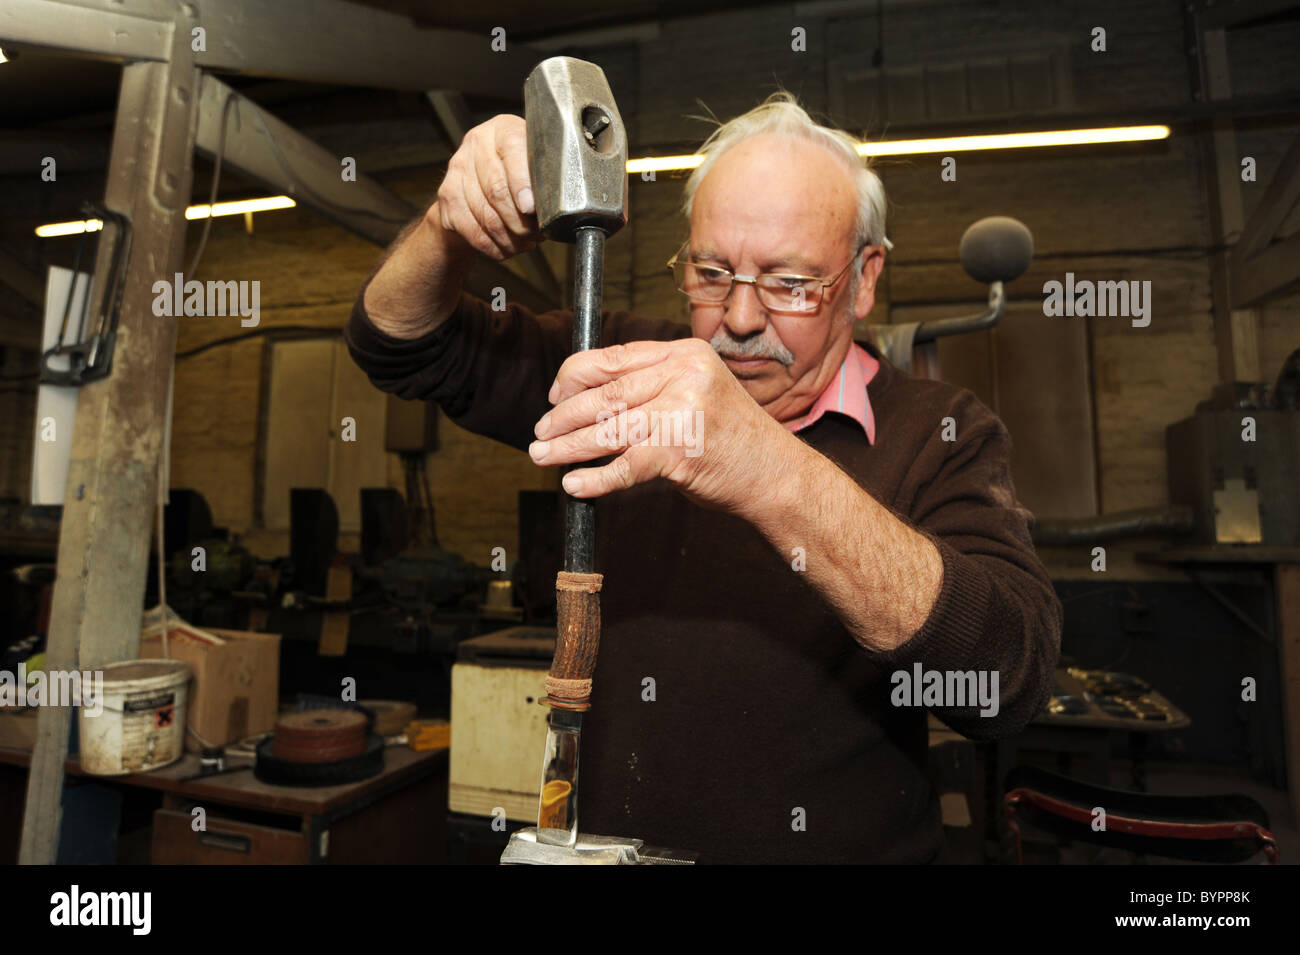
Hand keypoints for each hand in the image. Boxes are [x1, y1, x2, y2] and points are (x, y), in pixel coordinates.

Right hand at [434, 114, 540, 260]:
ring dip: (510, 238)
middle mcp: (477, 143)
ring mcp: (458, 168)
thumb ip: (543, 177)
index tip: (530, 207)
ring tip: (525, 243)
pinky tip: (508, 248)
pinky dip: (494, 246)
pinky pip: (472, 231)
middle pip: (496, 190)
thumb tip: (554, 207)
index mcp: (504, 129)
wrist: (478, 178)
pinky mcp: (447, 195)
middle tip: (535, 234)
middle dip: (520, 221)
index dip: (521, 183)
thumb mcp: (535, 163)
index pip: (512, 152)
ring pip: (485, 215)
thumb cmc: (518, 170)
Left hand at [528, 338, 806, 516]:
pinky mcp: (682, 451)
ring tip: (544, 457)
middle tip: (540, 433)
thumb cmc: (730, 439)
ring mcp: (684, 411)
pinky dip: (596, 478)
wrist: (775, 474)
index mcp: (685, 353)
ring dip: (569, 447)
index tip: (554, 396)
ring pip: (609, 429)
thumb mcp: (695, 394)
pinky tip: (576, 484)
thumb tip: (586, 398)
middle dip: (564, 416)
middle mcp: (684, 375)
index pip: (614, 357)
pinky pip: (626, 465)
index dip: (574, 376)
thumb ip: (652, 387)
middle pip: (606, 393)